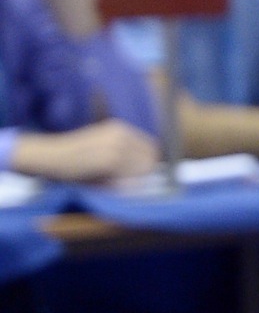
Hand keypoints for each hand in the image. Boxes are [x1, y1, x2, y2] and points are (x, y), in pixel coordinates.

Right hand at [10, 118, 159, 182]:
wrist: (53, 156)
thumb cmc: (77, 156)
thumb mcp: (103, 146)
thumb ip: (126, 154)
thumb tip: (151, 167)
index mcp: (120, 128)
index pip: (152, 146)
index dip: (148, 162)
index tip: (139, 174)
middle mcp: (121, 133)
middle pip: (150, 158)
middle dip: (142, 173)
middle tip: (124, 180)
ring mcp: (117, 145)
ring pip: (141, 169)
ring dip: (132, 179)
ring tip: (111, 179)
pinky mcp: (110, 159)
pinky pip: (129, 176)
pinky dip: (123, 184)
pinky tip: (106, 182)